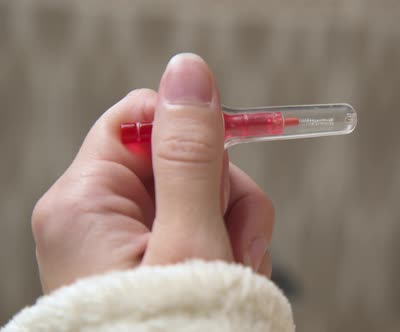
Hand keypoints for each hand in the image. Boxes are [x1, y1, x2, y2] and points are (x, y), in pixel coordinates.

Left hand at [32, 54, 272, 292]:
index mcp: (86, 202)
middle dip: (224, 193)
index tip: (236, 141)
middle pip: (181, 156)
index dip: (191, 122)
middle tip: (236, 240)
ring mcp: (129, 238)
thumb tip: (187, 71)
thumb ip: (190, 154)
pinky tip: (230, 278)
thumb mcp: (190, 240)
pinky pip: (206, 224)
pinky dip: (231, 247)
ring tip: (235, 271)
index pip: (139, 118)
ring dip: (235, 226)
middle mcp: (100, 214)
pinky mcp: (155, 256)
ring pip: (203, 192)